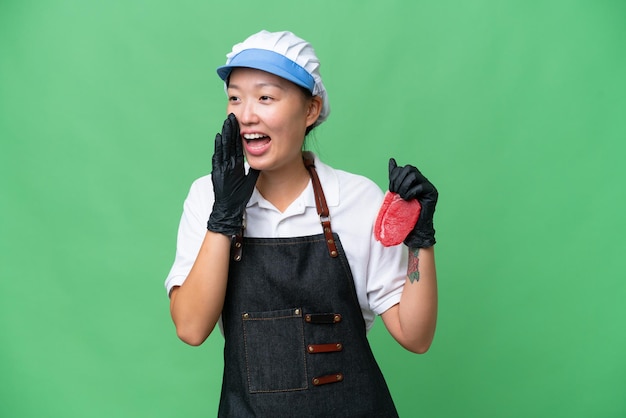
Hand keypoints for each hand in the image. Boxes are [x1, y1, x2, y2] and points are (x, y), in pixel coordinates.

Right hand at [207, 113, 259, 235]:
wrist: (228, 209)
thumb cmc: (237, 197)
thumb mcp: (248, 181)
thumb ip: (252, 171)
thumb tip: (260, 162)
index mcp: (234, 166)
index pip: (237, 147)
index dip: (238, 135)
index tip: (240, 123)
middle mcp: (227, 165)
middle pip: (230, 144)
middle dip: (231, 130)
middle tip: (232, 116)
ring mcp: (222, 168)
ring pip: (224, 148)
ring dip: (225, 134)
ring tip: (227, 122)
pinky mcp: (218, 172)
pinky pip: (218, 157)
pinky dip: (218, 147)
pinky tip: (219, 137)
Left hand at [388, 158, 437, 247]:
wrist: (414, 227)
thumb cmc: (404, 211)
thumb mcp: (397, 191)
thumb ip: (395, 177)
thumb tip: (392, 160)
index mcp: (414, 179)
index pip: (404, 168)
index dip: (395, 176)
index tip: (391, 188)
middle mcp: (423, 180)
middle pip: (409, 169)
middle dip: (399, 180)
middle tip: (395, 192)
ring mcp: (429, 186)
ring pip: (414, 175)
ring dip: (404, 186)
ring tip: (402, 196)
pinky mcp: (433, 193)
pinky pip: (421, 186)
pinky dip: (411, 192)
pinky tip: (408, 199)